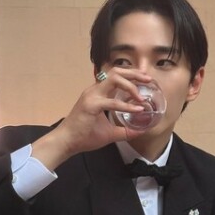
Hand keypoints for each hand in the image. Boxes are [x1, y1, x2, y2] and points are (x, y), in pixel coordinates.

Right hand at [32, 68, 152, 170]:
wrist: (66, 142)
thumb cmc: (84, 136)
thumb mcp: (110, 132)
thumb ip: (125, 131)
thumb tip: (141, 131)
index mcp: (98, 93)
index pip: (116, 76)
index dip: (132, 75)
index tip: (146, 79)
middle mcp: (95, 90)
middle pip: (116, 71)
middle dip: (134, 73)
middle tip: (148, 79)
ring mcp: (92, 95)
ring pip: (113, 79)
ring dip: (130, 85)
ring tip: (142, 95)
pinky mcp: (90, 105)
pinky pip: (111, 102)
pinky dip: (126, 105)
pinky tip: (137, 109)